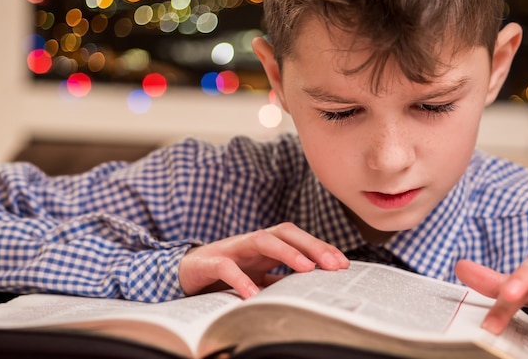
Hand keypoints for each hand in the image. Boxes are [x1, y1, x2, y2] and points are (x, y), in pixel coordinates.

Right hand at [178, 222, 348, 298]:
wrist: (184, 272)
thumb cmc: (226, 273)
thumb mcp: (257, 277)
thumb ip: (279, 280)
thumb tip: (310, 288)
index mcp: (266, 246)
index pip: (298, 238)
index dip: (320, 247)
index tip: (343, 264)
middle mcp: (251, 242)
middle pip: (285, 232)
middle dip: (312, 246)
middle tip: (334, 265)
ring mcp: (231, 249)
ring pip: (261, 240)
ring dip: (286, 252)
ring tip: (306, 268)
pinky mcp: (208, 262)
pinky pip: (226, 267)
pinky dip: (240, 279)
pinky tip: (253, 294)